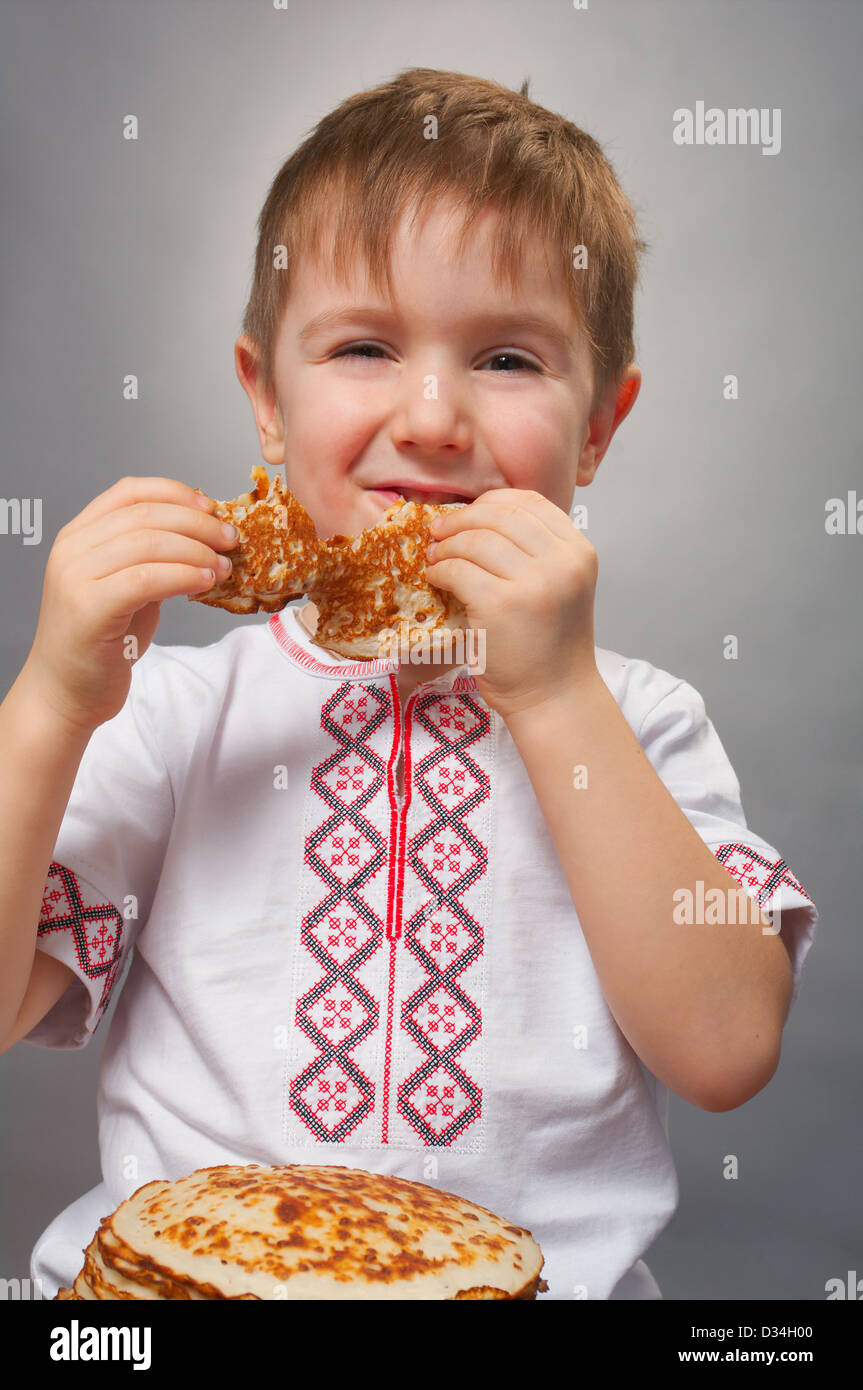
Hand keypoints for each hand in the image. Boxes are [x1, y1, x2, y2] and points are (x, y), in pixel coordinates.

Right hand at [24, 476, 237, 732]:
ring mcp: (75, 577)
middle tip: (231, 539)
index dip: (176, 494)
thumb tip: (206, 536)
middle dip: (198, 524)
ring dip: (196, 552)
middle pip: (146, 515)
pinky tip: (205, 583)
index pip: (130, 491)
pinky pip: (146, 579)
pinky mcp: (89, 609)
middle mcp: (72, 549)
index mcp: (79, 535)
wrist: (66, 693)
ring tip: (223, 567)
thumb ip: (154, 558)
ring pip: (149, 544)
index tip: (211, 507)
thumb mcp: (129, 587)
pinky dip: (183, 576)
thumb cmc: (101, 643)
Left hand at [423, 488, 598, 718]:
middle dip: (461, 520)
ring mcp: (533, 583)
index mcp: (578, 552)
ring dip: (446, 546)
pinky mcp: (500, 605)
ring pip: (475, 540)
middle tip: (439, 533)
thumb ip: (535, 551)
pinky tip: (436, 580)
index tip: (468, 515)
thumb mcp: (559, 586)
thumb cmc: (549, 646)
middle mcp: (562, 562)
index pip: (529, 502)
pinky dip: (440, 570)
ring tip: (436, 559)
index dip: (490, 502)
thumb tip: (479, 516)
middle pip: (499, 515)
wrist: (554, 697)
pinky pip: (457, 569)